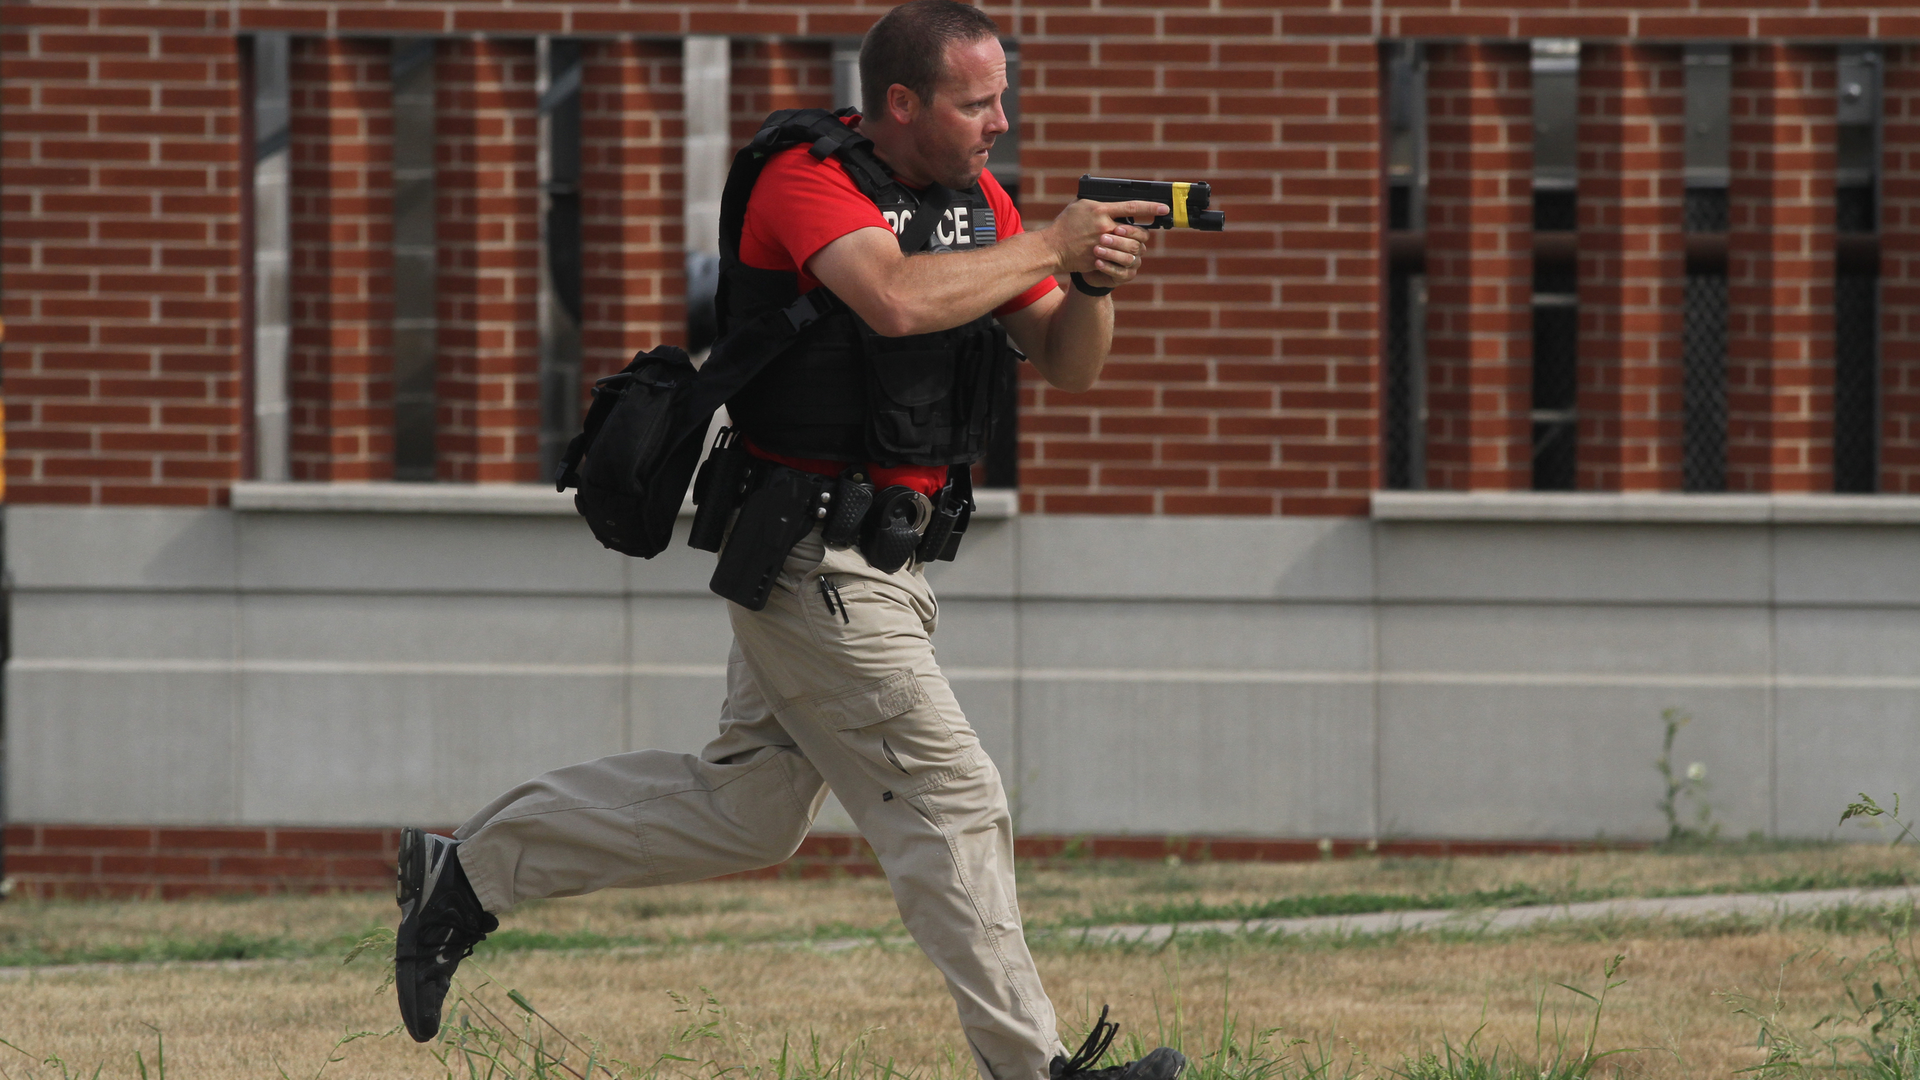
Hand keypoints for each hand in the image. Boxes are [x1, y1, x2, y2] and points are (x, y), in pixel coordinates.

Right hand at [1047, 199, 1165, 289]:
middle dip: (1144, 232)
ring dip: (1134, 246)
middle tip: (1148, 231)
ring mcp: (1102, 245)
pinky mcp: (1100, 259)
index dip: (1151, 207)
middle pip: (1136, 231)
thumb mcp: (1080, 206)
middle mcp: (1104, 227)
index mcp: (1100, 211)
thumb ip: (1098, 203)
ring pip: (1130, 247)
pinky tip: (1120, 255)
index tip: (1164, 208)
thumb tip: (1115, 200)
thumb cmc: (1065, 225)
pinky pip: (1118, 259)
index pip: (1132, 207)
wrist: (1052, 248)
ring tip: (1134, 244)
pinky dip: (1120, 257)